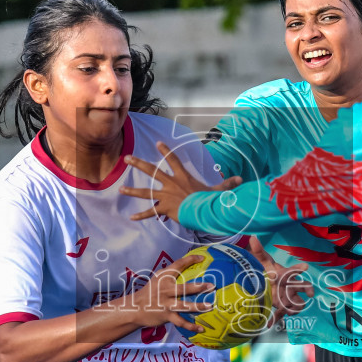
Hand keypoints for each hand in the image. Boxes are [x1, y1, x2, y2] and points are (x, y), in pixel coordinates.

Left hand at [122, 142, 240, 222]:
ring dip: (132, 191)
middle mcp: (171, 184)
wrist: (203, 211)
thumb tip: (241, 180)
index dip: (166, 151)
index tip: (158, 143)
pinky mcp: (164, 208)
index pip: (174, 160)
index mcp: (183, 177)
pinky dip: (141, 216)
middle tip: (127, 158)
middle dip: (138, 163)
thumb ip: (227, 184)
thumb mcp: (218, 190)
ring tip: (121, 190)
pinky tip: (131, 218)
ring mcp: (165, 196)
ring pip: (146, 192)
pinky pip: (151, 212)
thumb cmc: (210, 200)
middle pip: (152, 171)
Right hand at [122, 252, 214, 332]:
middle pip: (184, 288)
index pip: (178, 265)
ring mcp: (166, 304)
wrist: (134, 309)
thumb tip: (187, 265)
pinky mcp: (166, 316)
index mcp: (164, 277)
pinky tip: (201, 329)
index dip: (190, 260)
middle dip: (199, 287)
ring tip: (210, 306)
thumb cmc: (150, 292)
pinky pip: (181, 322)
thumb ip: (170, 274)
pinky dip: (191, 326)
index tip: (202, 258)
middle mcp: (165, 289)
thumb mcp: (157, 279)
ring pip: (184, 306)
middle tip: (212, 286)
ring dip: (198, 306)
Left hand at [246, 236, 312, 321]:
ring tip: (289, 310)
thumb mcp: (261, 260)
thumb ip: (258, 250)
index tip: (304, 267)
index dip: (298, 269)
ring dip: (294, 306)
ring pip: (296, 303)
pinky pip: (281, 314)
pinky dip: (275, 319)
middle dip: (306, 289)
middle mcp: (289, 286)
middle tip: (310, 292)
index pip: (293, 271)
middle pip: (301, 287)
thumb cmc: (266, 270)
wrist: (265, 281)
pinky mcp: (281, 306)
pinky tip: (269, 323)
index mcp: (285, 274)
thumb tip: (253, 237)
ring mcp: (287, 297)